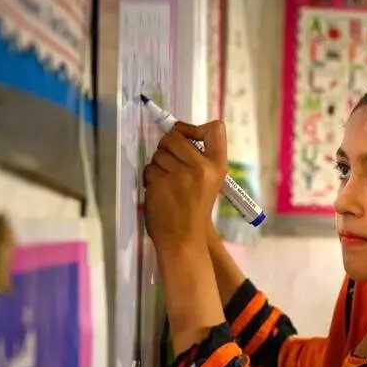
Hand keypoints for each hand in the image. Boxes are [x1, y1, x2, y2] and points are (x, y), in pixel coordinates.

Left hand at [143, 120, 227, 254]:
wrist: (184, 239)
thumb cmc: (196, 210)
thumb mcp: (210, 182)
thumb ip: (201, 157)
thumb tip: (178, 130)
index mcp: (217, 167)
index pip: (214, 129)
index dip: (194, 127)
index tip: (186, 136)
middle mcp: (201, 167)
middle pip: (175, 136)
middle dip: (167, 147)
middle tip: (171, 166)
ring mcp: (179, 174)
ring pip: (159, 152)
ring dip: (158, 165)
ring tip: (167, 183)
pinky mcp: (160, 181)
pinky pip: (149, 167)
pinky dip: (150, 177)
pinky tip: (159, 191)